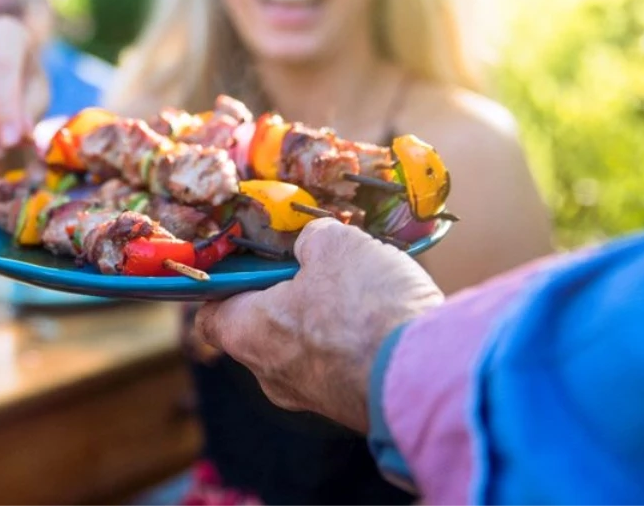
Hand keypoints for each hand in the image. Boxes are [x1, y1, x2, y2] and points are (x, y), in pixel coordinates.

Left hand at [195, 219, 443, 432]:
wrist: (431, 376)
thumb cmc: (366, 310)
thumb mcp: (335, 244)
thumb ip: (313, 238)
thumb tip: (313, 242)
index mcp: (247, 335)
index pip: (212, 316)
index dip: (226, 286)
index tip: (247, 262)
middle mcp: (270, 374)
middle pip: (261, 328)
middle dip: (285, 295)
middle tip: (315, 265)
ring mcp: (312, 397)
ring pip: (305, 347)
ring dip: (325, 317)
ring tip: (358, 285)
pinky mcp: (351, 406)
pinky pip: (341, 364)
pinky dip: (354, 340)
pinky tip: (381, 315)